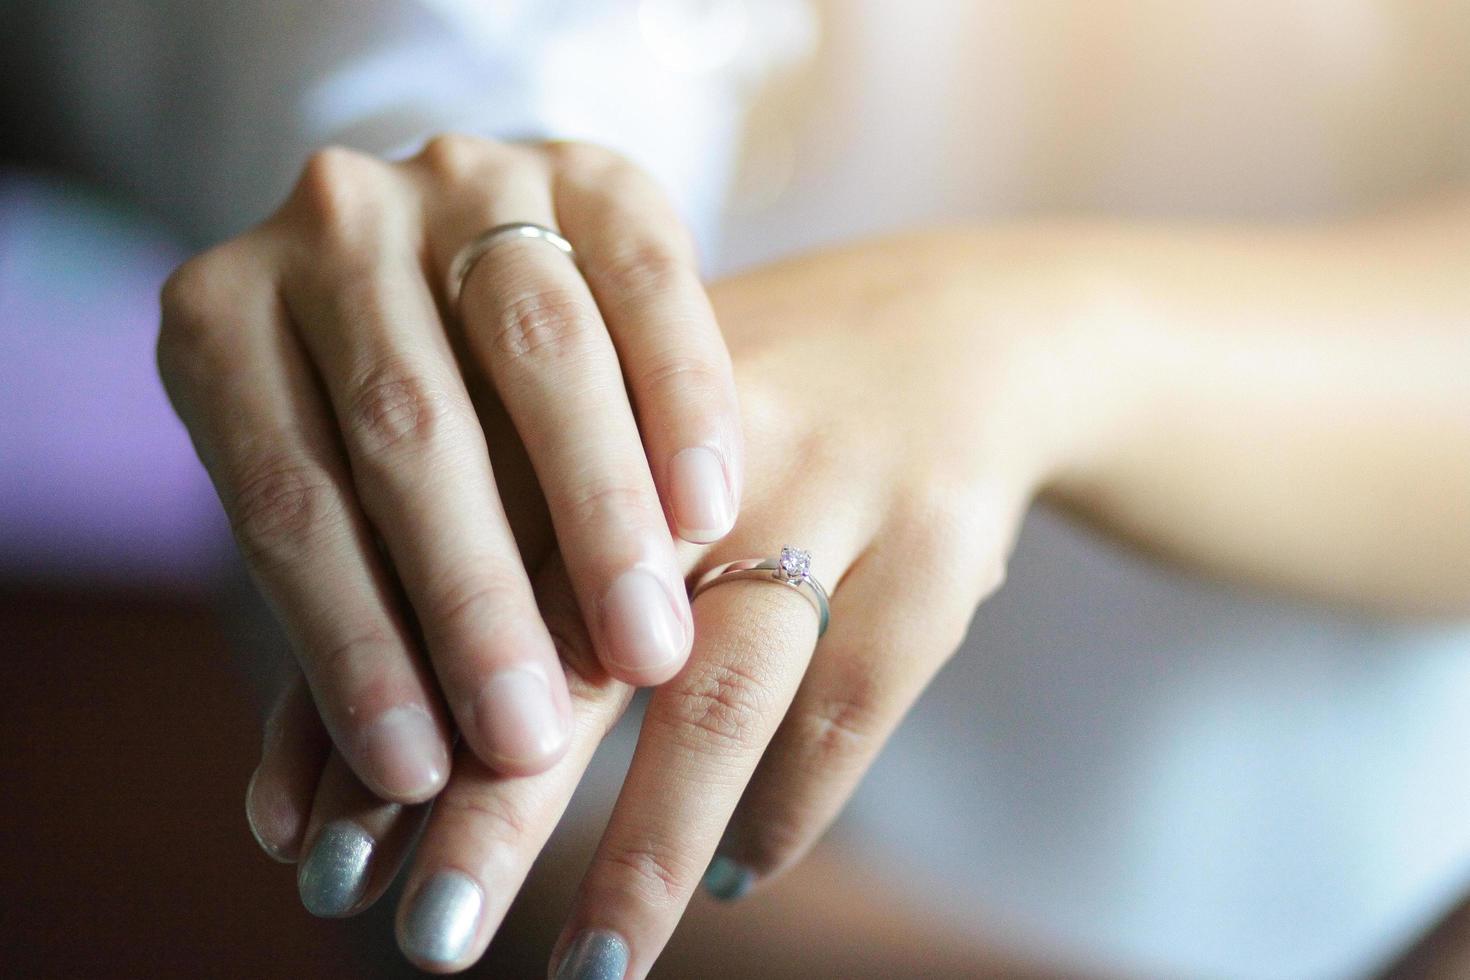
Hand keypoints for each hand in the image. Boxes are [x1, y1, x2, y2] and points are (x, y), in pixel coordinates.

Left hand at [158, 136, 743, 811]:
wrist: (484, 251)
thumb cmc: (401, 432)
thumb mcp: (347, 507)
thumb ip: (339, 632)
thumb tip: (298, 828)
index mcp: (225, 313)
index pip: (280, 497)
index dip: (346, 645)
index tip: (417, 775)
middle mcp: (335, 219)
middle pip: (406, 425)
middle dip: (473, 596)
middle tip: (529, 740)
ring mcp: (469, 174)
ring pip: (540, 350)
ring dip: (595, 513)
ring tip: (643, 653)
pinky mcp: (596, 166)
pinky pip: (652, 281)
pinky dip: (680, 400)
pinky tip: (712, 512)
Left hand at [248, 230, 1112, 970]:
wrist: (955, 334)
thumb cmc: (736, 409)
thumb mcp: (611, 446)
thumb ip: (476, 575)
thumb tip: (303, 773)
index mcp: (592, 395)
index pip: (457, 576)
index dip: (385, 713)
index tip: (314, 858)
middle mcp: (700, 444)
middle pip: (583, 637)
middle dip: (499, 800)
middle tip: (430, 937)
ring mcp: (831, 493)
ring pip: (728, 688)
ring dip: (649, 840)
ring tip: (588, 970)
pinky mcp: (932, 554)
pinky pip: (849, 709)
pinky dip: (788, 807)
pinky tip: (728, 878)